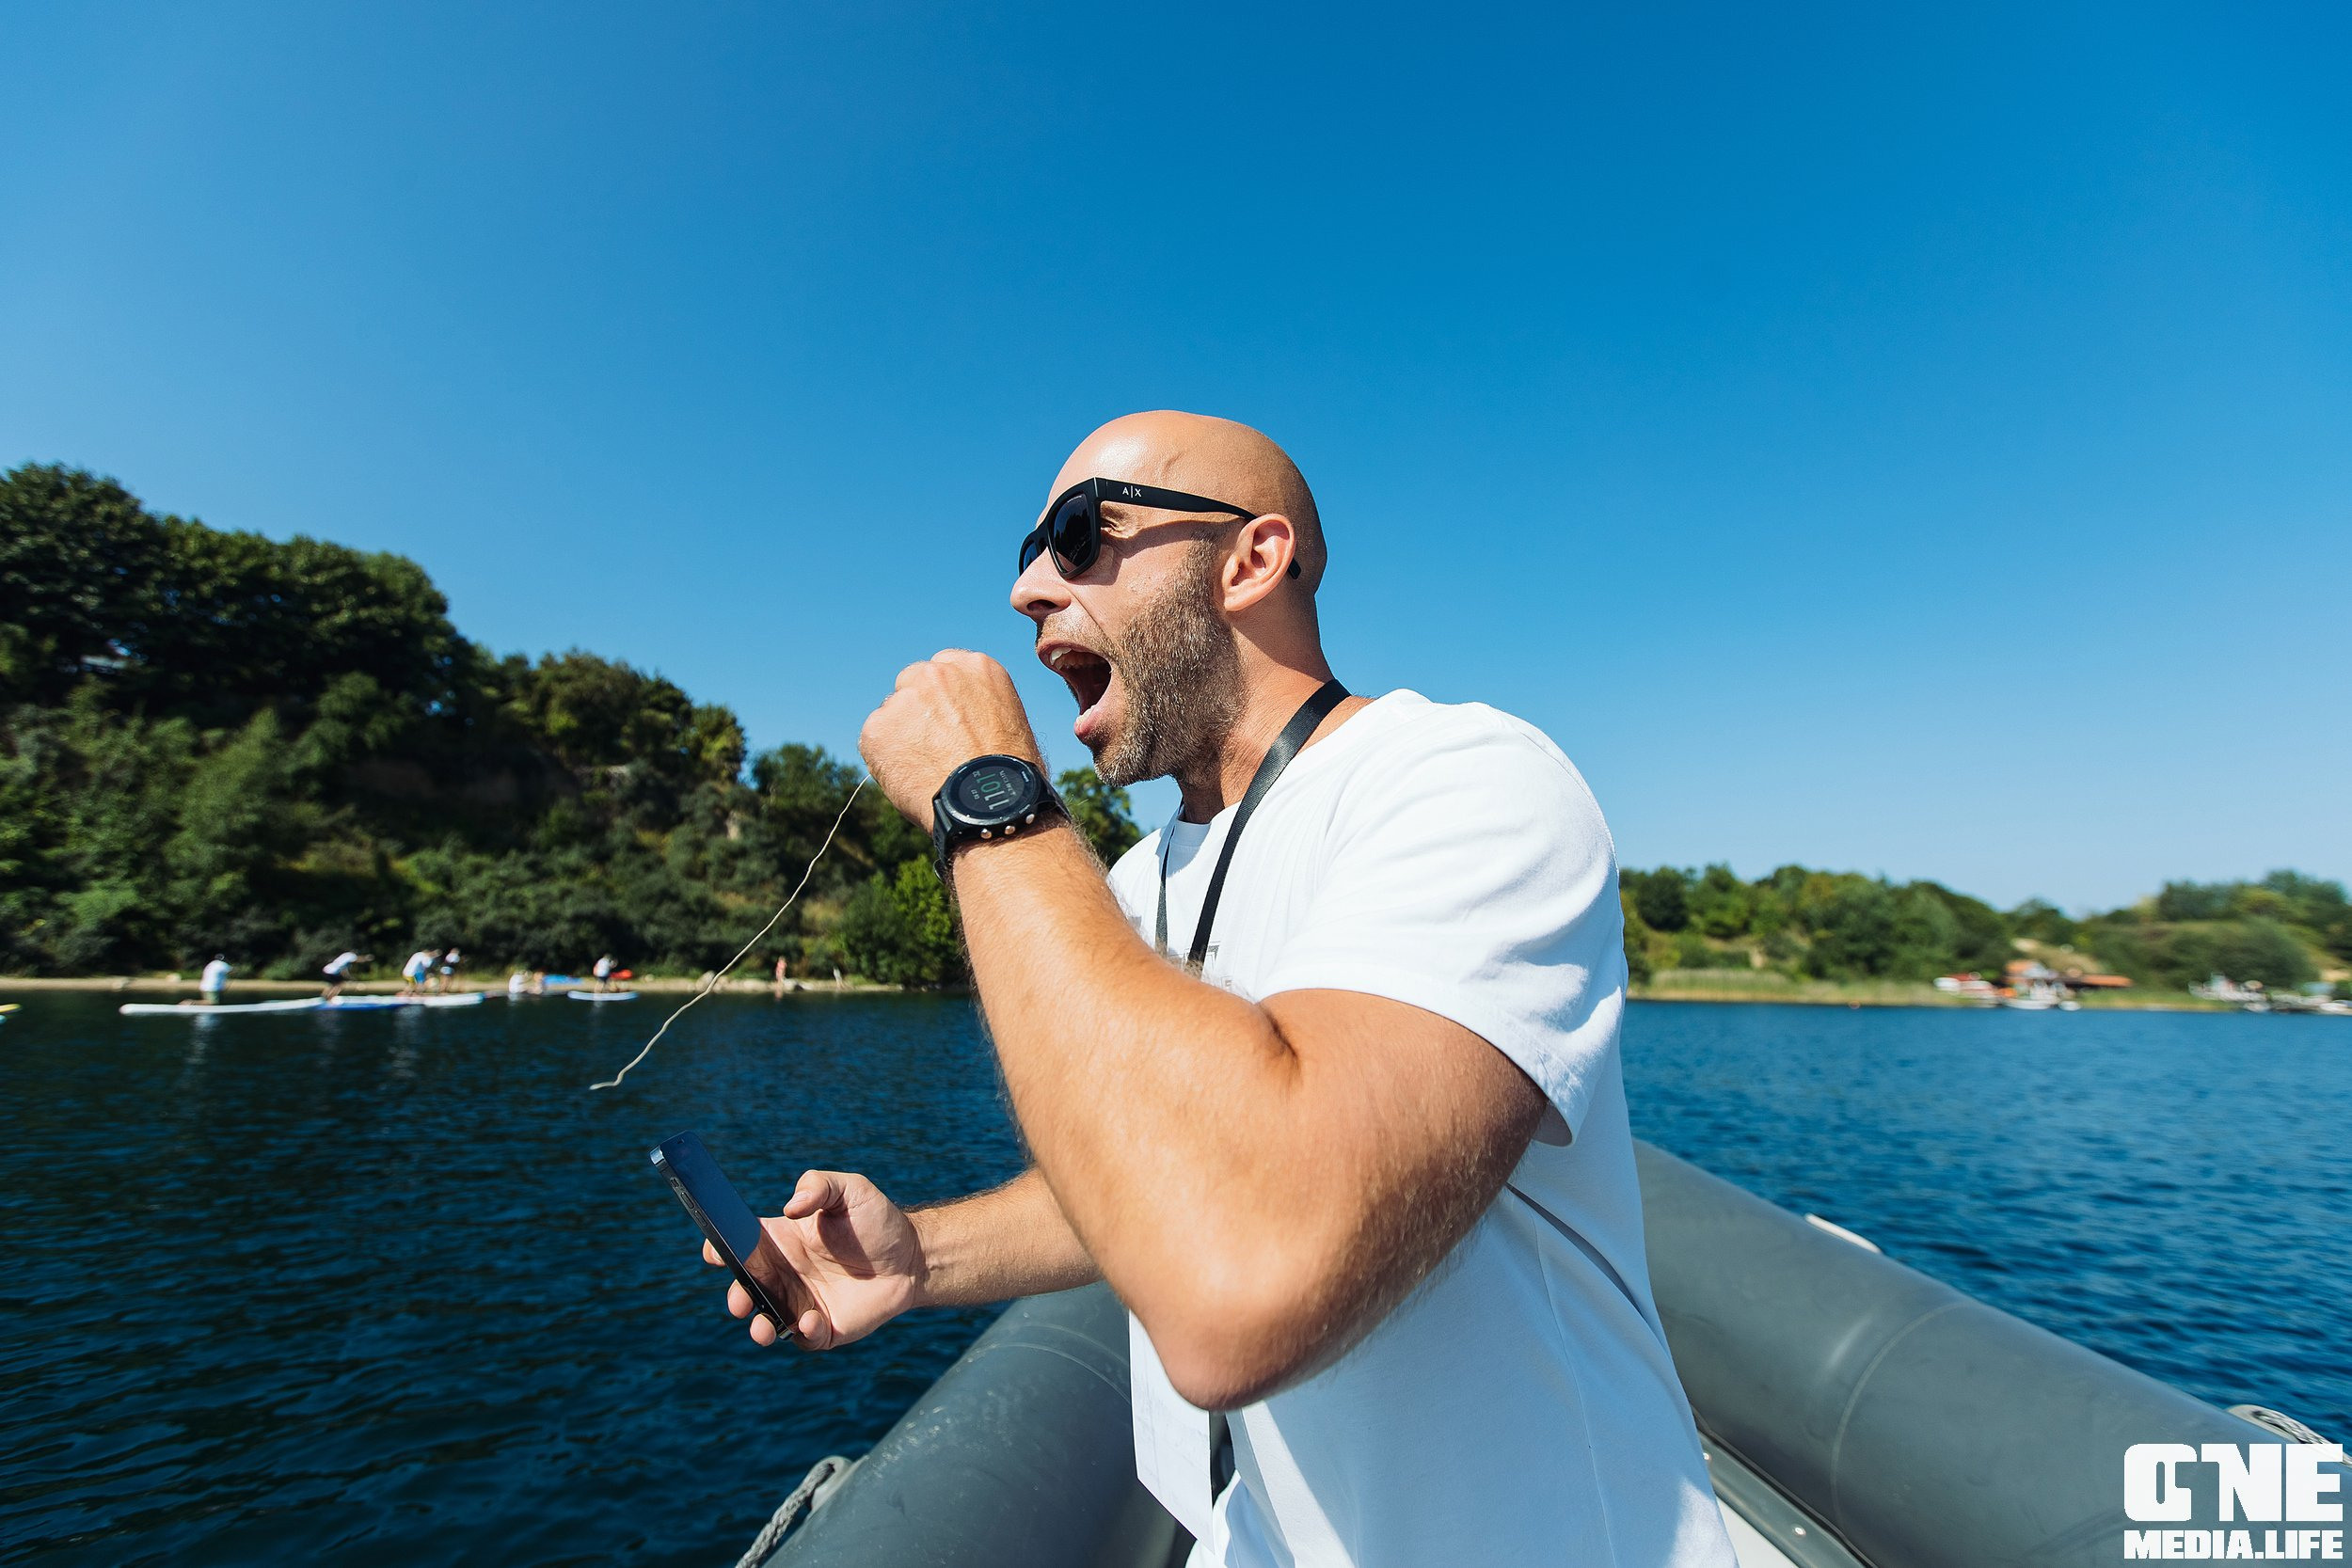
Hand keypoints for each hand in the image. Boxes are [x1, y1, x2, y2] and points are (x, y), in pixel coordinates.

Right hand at [706, 1170, 926, 1349]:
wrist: (913, 1258)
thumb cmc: (877, 1220)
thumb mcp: (851, 1189)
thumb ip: (819, 1186)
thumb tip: (791, 1208)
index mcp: (782, 1240)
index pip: (740, 1245)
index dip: (720, 1248)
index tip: (715, 1252)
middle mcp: (786, 1274)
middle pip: (746, 1288)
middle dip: (736, 1296)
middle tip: (740, 1300)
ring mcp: (802, 1302)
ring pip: (766, 1320)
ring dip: (758, 1326)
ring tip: (762, 1327)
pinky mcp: (824, 1327)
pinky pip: (803, 1337)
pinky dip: (801, 1333)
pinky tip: (812, 1321)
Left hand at [858, 650, 1041, 830]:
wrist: (989, 806)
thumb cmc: (1011, 777)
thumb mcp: (1010, 724)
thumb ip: (978, 709)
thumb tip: (959, 723)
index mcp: (976, 667)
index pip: (946, 667)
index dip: (945, 697)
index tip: (948, 718)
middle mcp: (937, 673)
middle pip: (913, 681)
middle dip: (919, 708)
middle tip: (932, 744)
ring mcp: (905, 698)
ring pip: (892, 713)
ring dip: (902, 735)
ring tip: (926, 771)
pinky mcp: (878, 727)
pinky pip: (875, 741)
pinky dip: (886, 761)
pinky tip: (912, 781)